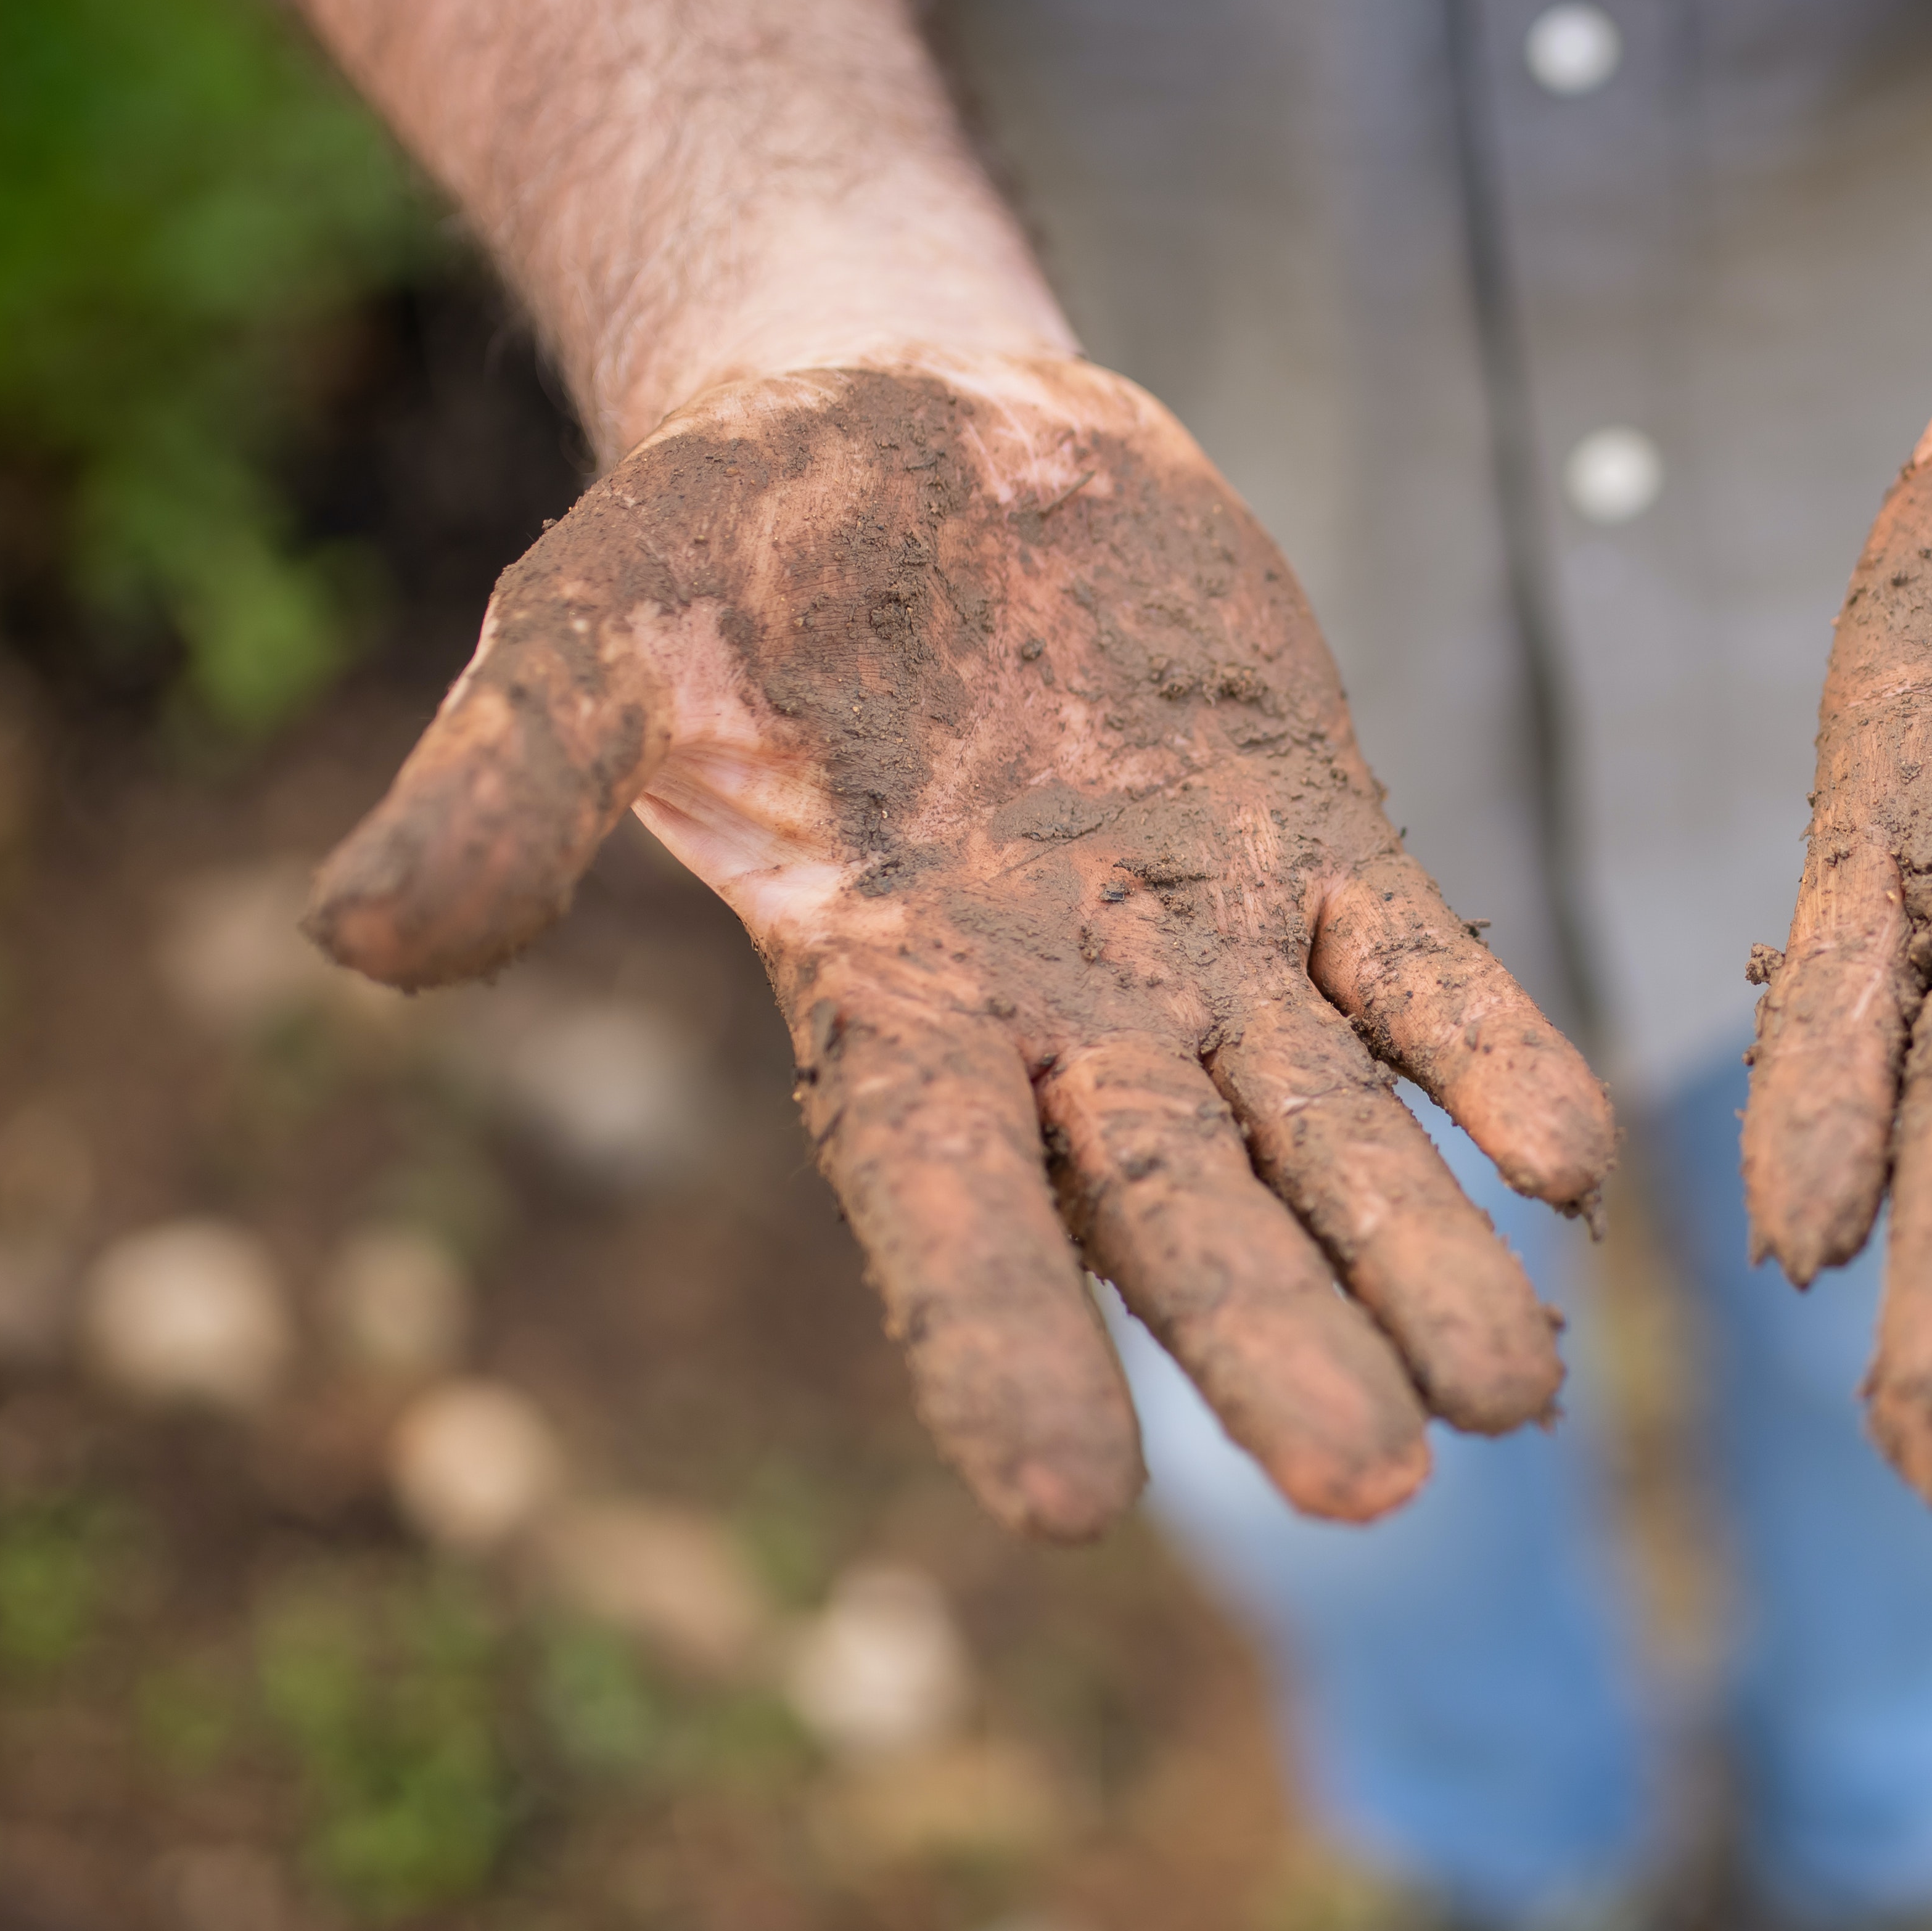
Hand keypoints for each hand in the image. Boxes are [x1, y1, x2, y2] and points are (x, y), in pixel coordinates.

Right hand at [307, 351, 1615, 1538]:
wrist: (897, 428)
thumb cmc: (718, 556)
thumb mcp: (585, 642)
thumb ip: (502, 791)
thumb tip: (356, 939)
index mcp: (879, 1007)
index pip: (940, 1218)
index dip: (999, 1350)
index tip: (1070, 1502)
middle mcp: (1054, 1017)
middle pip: (1174, 1213)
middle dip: (1274, 1340)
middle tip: (1379, 1487)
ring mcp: (1197, 943)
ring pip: (1324, 1128)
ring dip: (1419, 1247)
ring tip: (1522, 1394)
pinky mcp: (1310, 843)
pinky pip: (1414, 965)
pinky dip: (1486, 1049)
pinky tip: (1576, 1161)